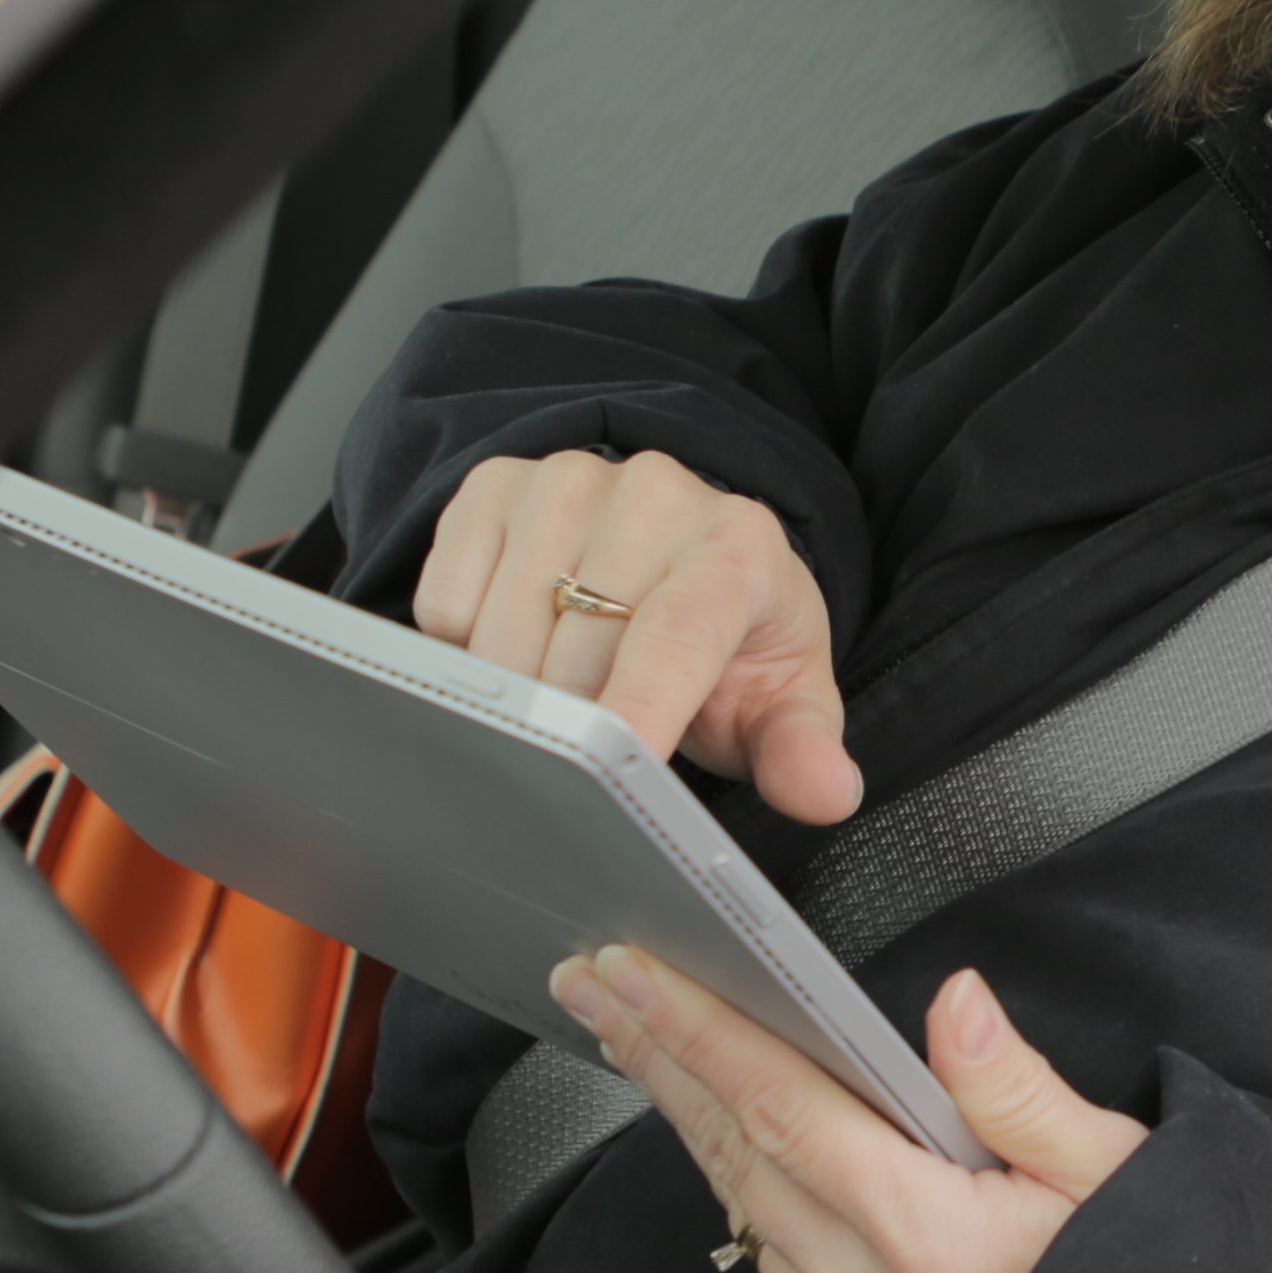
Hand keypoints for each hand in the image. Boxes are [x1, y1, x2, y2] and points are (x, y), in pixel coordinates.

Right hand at [416, 448, 860, 826]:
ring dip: (512, 693)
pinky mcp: (494, 484)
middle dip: (573, 726)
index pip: (676, 636)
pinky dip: (463, 649)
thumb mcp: (779, 702)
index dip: (639, 707)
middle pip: (577, 647)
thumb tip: (827, 793)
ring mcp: (568, 479)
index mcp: (737, 546)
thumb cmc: (730, 645)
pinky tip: (516, 646)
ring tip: (561, 699)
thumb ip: (800, 750)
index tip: (611, 767)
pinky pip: (445, 602)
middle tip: (590, 759)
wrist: (681, 557)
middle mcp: (655, 493)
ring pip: (502, 627)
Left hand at [552, 948, 1146, 1272]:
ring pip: (740, 1202)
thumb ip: (1020, 1088)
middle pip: (736, 1151)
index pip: (783, 1110)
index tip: (633, 973)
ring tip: (636, 1033)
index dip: (697, 1033)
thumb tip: (955, 1005)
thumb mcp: (1123, 1171)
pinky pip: (765, 1252)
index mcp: (934, 1247)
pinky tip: (717, 1124)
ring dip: (687, 1112)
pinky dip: (739, 1177)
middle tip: (594, 982)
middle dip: (658, 1056)